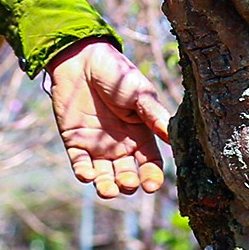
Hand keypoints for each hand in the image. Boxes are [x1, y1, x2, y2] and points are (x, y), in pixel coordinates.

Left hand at [45, 39, 170, 199]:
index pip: (150, 164)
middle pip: (128, 175)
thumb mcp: (140, 94)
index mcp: (140, 135)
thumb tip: (173, 136)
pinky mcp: (75, 142)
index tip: (152, 186)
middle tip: (128, 183)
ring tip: (108, 190)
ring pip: (104, 176)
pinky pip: (80, 165)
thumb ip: (154, 116)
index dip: (152, 177)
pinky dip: (84, 173)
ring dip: (107, 187)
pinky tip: (88, 177)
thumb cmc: (117, 73)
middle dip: (129, 184)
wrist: (82, 59)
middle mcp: (120, 146)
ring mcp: (97, 146)